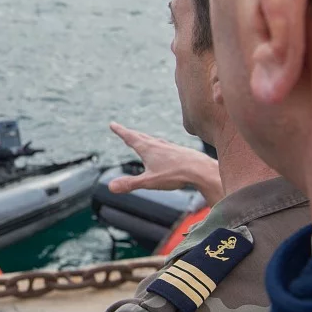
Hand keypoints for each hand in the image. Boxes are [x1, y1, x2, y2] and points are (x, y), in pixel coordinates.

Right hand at [107, 122, 222, 204]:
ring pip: (153, 141)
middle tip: (122, 130)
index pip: (130, 138)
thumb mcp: (149, 182)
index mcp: (147, 149)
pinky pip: (164, 146)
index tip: (112, 124)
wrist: (201, 170)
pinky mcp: (179, 152)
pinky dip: (157, 145)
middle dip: (130, 134)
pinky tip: (163, 150)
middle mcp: (157, 145)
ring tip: (141, 139)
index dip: (120, 131)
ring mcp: (169, 147)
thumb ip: (130, 184)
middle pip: (140, 137)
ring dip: (144, 139)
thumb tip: (110, 187)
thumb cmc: (175, 175)